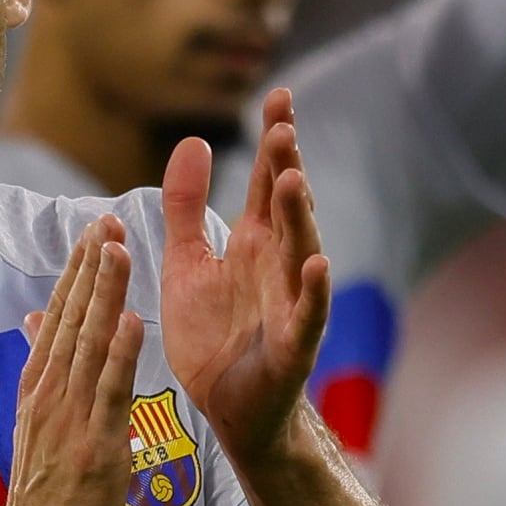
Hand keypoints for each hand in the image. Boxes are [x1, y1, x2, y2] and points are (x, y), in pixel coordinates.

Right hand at [0, 217, 146, 505]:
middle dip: (89, 268)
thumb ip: (44, 375)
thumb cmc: (45, 499)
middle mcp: (50, 395)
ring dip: (104, 294)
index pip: (58, 318)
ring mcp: (70, 419)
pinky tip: (130, 320)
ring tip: (117, 249)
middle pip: (71, 319)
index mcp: (38, 389)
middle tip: (106, 220)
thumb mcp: (37, 427)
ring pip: (90, 344)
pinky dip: (120, 354)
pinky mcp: (95, 446)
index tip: (91, 233)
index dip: (76, 274)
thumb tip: (37, 326)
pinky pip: (110, 392)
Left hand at [158, 87, 328, 461]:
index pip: (269, 182)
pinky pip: (308, 316)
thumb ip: (188, 206)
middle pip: (288, 209)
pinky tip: (318, 265)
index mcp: (255, 244)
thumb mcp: (188, 263)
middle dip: (287, 168)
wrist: (228, 408)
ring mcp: (291, 304)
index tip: (279, 97)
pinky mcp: (292, 346)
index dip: (275, 141)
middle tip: (283, 126)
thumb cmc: (214, 336)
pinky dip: (315, 292)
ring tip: (295, 181)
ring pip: (301, 254)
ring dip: (301, 219)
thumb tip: (193, 142)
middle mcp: (279, 266)